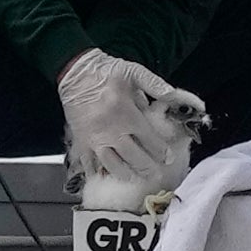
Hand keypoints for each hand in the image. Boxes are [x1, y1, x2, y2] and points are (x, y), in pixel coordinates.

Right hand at [58, 51, 207, 212]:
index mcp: (127, 113)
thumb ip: (155, 84)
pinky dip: (97, 173)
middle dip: (146, 167)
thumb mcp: (134, 71)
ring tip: (134, 179)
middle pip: (132, 156)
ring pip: (112, 164)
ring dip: (125, 174)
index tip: (168, 158)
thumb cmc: (107, 71)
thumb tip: (173, 96)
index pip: (148, 139)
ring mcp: (94, 138)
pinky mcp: (80, 141)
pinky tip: (104, 178)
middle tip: (155, 175)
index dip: (160, 151)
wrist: (76, 72)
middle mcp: (111, 130)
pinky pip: (89, 163)